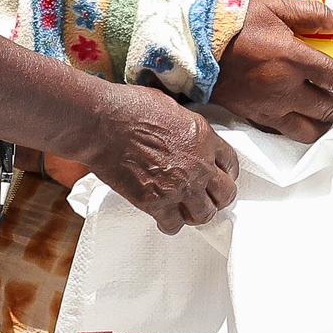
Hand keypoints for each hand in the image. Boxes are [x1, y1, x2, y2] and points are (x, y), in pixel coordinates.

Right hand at [74, 84, 236, 233]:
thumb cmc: (129, 108)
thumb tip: (184, 135)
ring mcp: (179, 186)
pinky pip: (173, 225)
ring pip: (203, 215)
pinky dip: (169, 224)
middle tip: (205, 198)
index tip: (218, 178)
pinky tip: (163, 218)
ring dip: (195, 214)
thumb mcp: (171, 107)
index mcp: (204, 138)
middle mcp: (198, 165)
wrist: (101, 124)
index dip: (225, 174)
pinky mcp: (156, 202)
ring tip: (185, 211)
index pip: (231, 164)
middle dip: (216, 198)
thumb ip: (186, 127)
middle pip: (225, 194)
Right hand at [206, 0, 332, 142]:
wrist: (193, 44)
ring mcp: (269, 107)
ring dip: (329, 126)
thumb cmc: (235, 20)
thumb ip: (313, 13)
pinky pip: (284, 132)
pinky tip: (308, 124)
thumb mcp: (275, 6)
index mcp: (294, 59)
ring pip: (309, 130)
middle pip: (330, 110)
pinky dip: (302, 131)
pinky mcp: (253, 117)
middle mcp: (285, 89)